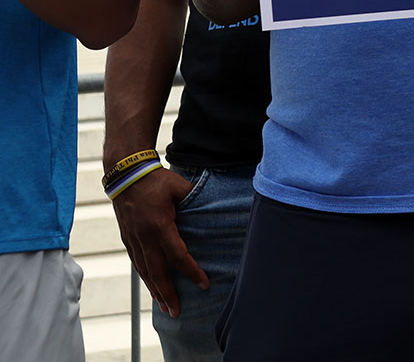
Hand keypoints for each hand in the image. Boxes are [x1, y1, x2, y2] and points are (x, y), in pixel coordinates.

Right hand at [111, 168, 208, 317]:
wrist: (126, 175)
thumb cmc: (156, 180)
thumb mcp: (179, 186)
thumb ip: (194, 198)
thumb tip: (212, 208)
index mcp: (159, 225)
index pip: (178, 255)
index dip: (191, 271)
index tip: (203, 284)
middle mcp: (144, 237)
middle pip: (157, 272)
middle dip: (168, 294)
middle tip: (176, 312)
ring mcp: (133, 240)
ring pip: (145, 272)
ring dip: (155, 291)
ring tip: (165, 308)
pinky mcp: (127, 239)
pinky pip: (137, 264)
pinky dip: (145, 279)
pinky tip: (152, 288)